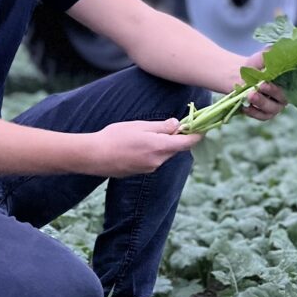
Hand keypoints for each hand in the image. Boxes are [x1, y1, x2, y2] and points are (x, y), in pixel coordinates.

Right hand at [85, 119, 201, 177]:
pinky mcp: (141, 172)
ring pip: (164, 154)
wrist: (94, 156)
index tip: (202, 127)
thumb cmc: (115, 137)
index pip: (187, 143)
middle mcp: (158, 161)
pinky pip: (153, 160)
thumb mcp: (139, 126)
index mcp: (160, 147)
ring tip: (145, 133)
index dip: (197, 135)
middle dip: (176, 137)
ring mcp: (150, 168)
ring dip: (162, 144)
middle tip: (172, 124)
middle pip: (175, 148)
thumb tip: (176, 124)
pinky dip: (152, 151)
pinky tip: (136, 144)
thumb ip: (161, 127)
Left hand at [241, 48, 288, 121]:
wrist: (240, 75)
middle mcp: (283, 96)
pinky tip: (244, 107)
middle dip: (271, 93)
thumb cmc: (255, 65)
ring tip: (249, 95)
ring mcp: (273, 107)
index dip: (279, 86)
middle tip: (260, 86)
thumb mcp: (263, 56)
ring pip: (271, 110)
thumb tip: (279, 49)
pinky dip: (252, 113)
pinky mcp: (263, 113)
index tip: (265, 82)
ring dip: (261, 103)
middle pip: (282, 100)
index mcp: (287, 82)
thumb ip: (271, 54)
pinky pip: (261, 116)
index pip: (291, 87)